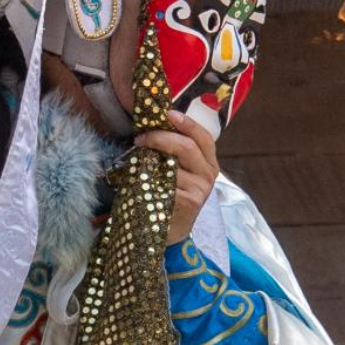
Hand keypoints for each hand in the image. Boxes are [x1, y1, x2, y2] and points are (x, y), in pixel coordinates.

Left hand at [135, 110, 219, 245]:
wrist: (169, 230)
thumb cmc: (170, 194)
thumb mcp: (176, 170)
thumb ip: (172, 151)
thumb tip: (151, 126)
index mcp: (208, 162)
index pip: (204, 137)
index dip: (187, 123)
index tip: (168, 113)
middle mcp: (209, 175)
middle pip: (187, 147)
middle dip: (161, 137)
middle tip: (140, 138)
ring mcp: (200, 190)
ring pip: (173, 165)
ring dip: (150, 159)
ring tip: (136, 160)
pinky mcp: (189, 203)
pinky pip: (165, 183)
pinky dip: (150, 178)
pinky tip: (140, 180)